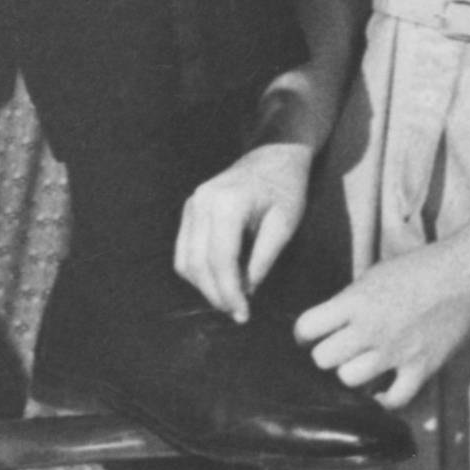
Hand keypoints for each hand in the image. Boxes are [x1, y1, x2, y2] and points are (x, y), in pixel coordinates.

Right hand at [177, 142, 312, 319]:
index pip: (220, 260)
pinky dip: (198, 272)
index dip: (229, 292)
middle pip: (197, 264)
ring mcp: (191, 205)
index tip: (243, 314)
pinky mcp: (189, 210)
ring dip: (204, 287)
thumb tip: (245, 292)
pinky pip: (184, 251)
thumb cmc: (285, 188)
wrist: (274, 156)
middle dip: (216, 294)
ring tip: (230, 299)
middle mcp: (201, 203)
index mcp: (226, 204)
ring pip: (185, 261)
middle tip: (238, 313)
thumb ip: (263, 259)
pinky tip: (219, 281)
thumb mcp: (285, 224)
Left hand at [293, 238, 469, 412]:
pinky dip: (384, 399)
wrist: (465, 274)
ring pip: (349, 379)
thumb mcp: (373, 276)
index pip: (307, 327)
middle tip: (337, 349)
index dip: (304, 333)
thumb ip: (348, 302)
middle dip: (326, 353)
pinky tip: (382, 388)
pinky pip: (392, 399)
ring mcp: (396, 351)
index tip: (309, 335)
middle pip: (323, 358)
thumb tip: (325, 327)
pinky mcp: (421, 368)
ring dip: (351, 373)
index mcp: (356, 300)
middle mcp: (371, 328)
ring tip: (360, 364)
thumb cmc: (418, 269)